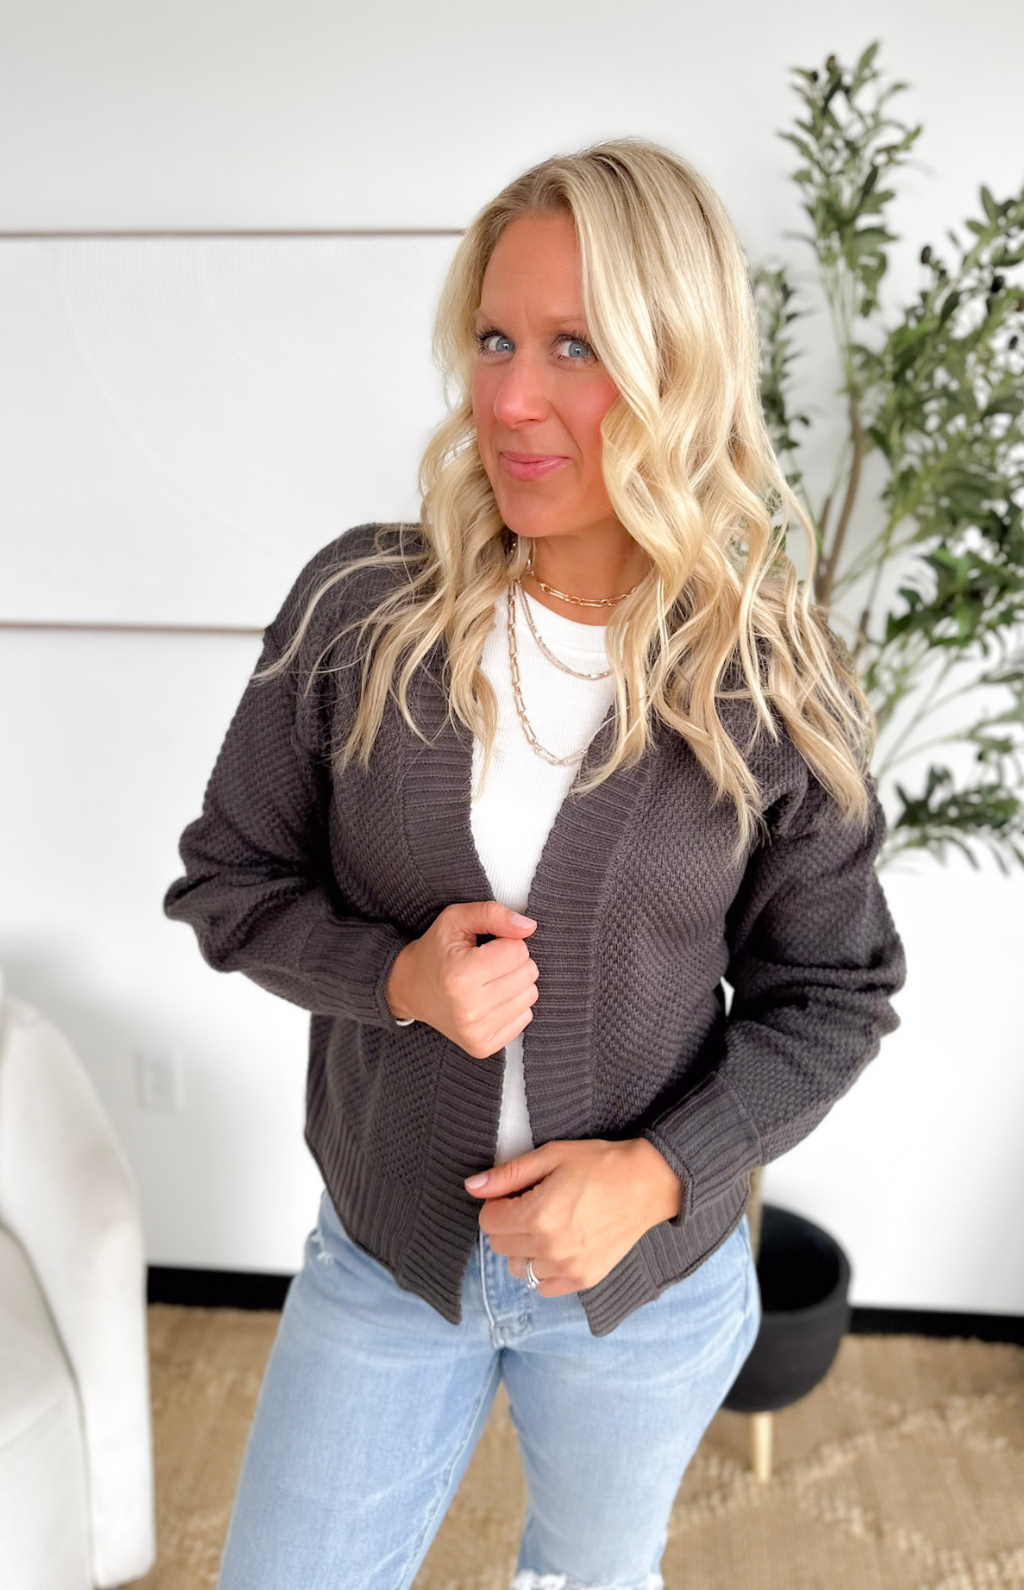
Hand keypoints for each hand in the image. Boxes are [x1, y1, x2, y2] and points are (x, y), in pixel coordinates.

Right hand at [385, 901, 538, 1056]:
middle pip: (528, 973)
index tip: (486, 947)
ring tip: (488, 981)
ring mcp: (475, 1031)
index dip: (505, 942)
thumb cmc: (436, 951)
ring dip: (515, 983)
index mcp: (460, 974)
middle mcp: (468, 1008)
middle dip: (513, 962)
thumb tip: (529, 927)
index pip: (518, 950)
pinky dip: (512, 1005)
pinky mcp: (482, 1046)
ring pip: (530, 996)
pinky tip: (490, 1000)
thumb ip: (492, 914)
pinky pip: (525, 1018)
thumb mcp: (456, 919)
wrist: (410, 989)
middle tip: (487, 963)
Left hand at [464, 1138, 684, 1295]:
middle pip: (500, 1246)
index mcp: (537, 1215)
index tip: (516, 1193)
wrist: (647, 1184)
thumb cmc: (599, 1164)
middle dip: (508, 1224)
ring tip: (546, 1227)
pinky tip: (558, 1247)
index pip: (488, 1222)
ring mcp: (567, 1267)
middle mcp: (549, 1247)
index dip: (497, 1203)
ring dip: (523, 1249)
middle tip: (533, 1205)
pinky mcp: (583, 1279)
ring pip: (519, 1269)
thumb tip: (471, 1187)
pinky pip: (543, 1287)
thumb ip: (508, 1175)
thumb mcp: (551, 1156)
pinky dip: (543, 1270)